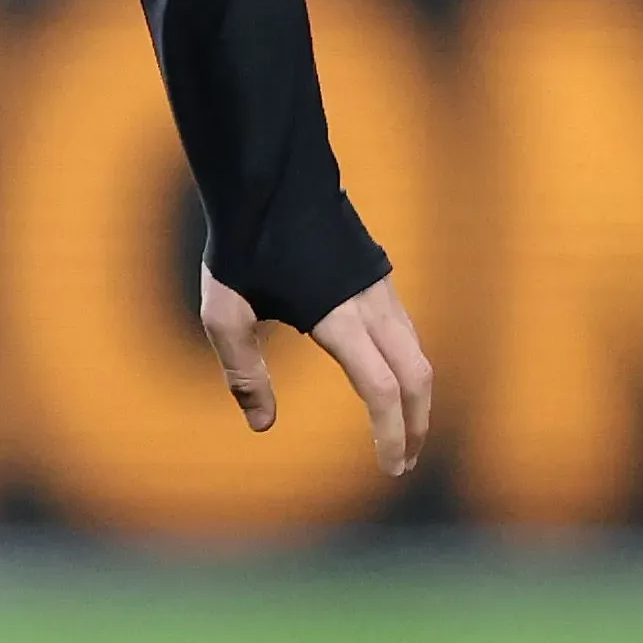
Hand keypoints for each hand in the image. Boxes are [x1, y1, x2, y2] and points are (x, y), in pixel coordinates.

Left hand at [201, 266, 435, 477]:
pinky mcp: (378, 275)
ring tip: (400, 430)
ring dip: (415, 396)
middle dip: (417, 424)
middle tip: (404, 463)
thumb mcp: (224, 313)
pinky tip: (388, 383)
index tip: (390, 467)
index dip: (392, 434)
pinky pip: (407, 331)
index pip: (383, 389)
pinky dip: (407, 367)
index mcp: (337, 317)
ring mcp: (381, 286)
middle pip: (418, 376)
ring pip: (418, 352)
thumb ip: (243, 373)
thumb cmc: (241, 244)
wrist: (269, 174)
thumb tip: (263, 425)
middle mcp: (372, 303)